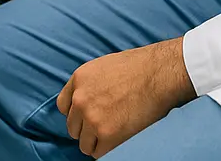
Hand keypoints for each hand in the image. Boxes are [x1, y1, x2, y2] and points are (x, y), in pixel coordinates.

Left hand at [56, 39, 195, 156]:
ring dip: (96, 142)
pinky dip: (107, 151)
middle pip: (72, 128)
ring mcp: (92, 118)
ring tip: (112, 134)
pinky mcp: (107, 135)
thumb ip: (88, 85)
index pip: (63, 107)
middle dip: (86, 129)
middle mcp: (80, 99)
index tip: (87, 117)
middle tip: (103, 127)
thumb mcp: (102, 67)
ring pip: (84, 144)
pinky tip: (118, 141)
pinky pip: (98, 153)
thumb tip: (86, 101)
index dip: (76, 114)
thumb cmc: (136, 68)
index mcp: (78, 79)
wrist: (156, 74)